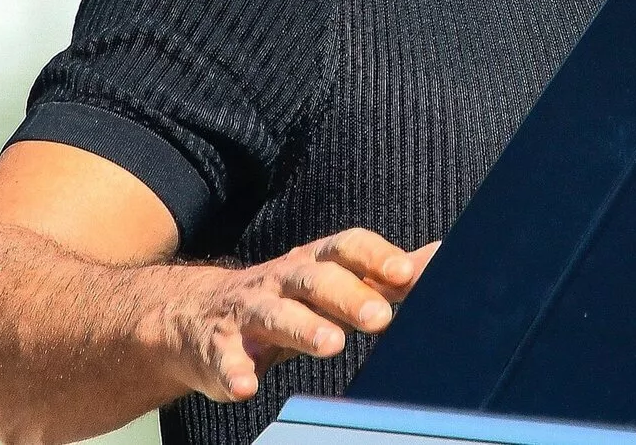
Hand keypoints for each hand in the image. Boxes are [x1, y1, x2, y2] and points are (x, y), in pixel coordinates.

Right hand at [159, 228, 439, 401]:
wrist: (193, 314)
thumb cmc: (286, 298)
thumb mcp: (332, 281)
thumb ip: (381, 275)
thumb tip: (442, 258)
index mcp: (313, 263)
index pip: (346, 247)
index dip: (375, 256)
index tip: (406, 272)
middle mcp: (281, 280)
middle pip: (315, 280)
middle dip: (348, 296)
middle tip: (380, 316)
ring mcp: (247, 313)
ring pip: (274, 314)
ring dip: (302, 328)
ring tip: (331, 345)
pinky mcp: (216, 348)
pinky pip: (223, 358)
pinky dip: (234, 371)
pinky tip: (246, 386)